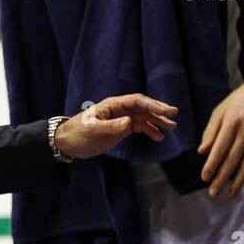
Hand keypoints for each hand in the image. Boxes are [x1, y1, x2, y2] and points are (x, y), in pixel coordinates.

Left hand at [54, 94, 177, 159]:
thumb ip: (111, 126)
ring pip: (144, 117)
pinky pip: (140, 127)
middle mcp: (119, 110)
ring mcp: (121, 119)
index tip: (166, 110)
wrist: (69, 143)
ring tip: (171, 128)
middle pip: (143, 107)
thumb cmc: (78, 133)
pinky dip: (150, 131)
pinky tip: (159, 137)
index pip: (136, 101)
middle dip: (159, 111)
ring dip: (157, 122)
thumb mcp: (93, 130)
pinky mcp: (121, 128)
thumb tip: (129, 123)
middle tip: (174, 116)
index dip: (152, 104)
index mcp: (112, 105)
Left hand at [198, 70, 243, 198]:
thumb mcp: (220, 111)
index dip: (212, 165)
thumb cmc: (239, 101)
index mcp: (232, 123)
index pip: (220, 149)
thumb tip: (202, 152)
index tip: (204, 178)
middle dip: (222, 178)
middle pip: (233, 160)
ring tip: (230, 195)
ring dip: (238, 182)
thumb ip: (211, 131)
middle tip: (213, 193)